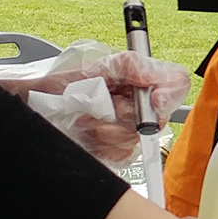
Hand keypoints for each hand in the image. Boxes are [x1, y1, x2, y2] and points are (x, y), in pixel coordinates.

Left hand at [30, 52, 183, 162]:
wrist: (39, 105)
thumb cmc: (66, 84)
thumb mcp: (97, 66)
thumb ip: (129, 64)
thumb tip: (152, 77)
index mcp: (142, 79)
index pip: (177, 83)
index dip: (171, 92)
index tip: (153, 98)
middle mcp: (140, 104)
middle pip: (159, 117)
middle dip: (126, 116)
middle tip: (106, 106)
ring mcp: (130, 128)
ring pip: (136, 138)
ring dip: (106, 130)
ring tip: (86, 118)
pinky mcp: (118, 149)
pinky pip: (122, 153)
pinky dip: (100, 144)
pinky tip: (88, 133)